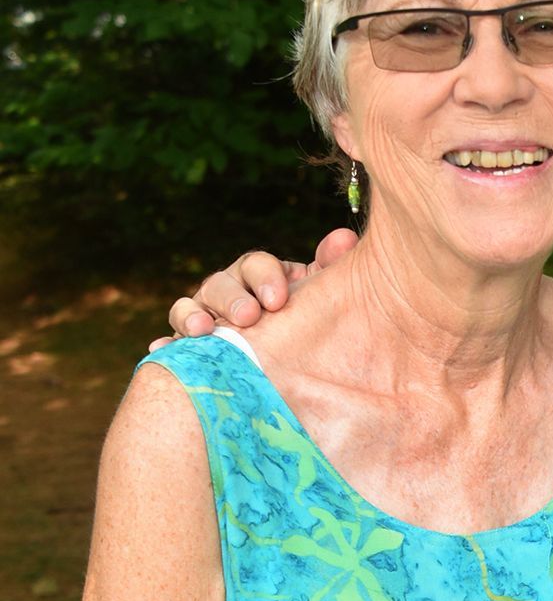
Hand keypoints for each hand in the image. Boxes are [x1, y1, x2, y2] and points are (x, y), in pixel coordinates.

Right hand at [155, 229, 356, 344]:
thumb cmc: (302, 321)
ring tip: (201, 330)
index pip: (256, 265)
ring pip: (187, 307)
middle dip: (231, 299)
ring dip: (191, 316)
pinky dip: (166, 345)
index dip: (265, 277)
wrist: (287, 362)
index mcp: (258, 276)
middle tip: (248, 317)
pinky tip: (161, 351)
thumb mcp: (318, 296)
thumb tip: (344, 239)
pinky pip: (171, 344)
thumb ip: (329, 269)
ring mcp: (203, 316)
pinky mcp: (187, 346)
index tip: (278, 299)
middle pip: (219, 284)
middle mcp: (226, 291)